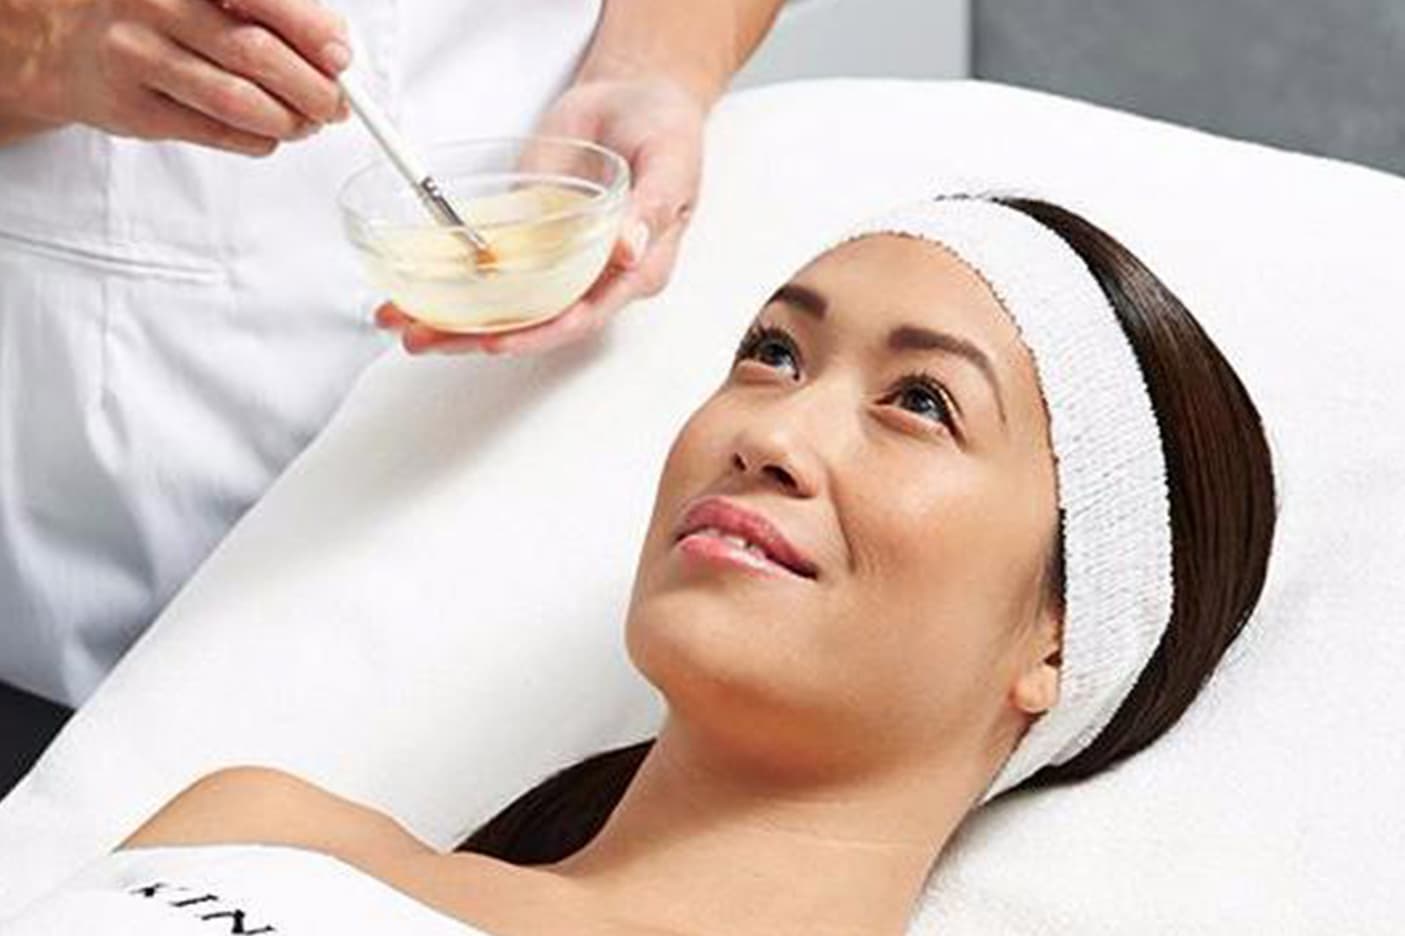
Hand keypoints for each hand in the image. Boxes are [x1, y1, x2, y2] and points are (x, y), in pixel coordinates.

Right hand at [0, 0, 350, 155]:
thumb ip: (270, 8)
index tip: (340, 57)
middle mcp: (155, 5)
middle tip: (336, 103)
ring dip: (290, 121)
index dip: (312, 31)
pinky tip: (268, 132)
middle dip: (313, 88)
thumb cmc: (156, 13)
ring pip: (238, 102)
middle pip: (256, 55)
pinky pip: (217, 134)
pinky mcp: (134, 109)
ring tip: (307, 121)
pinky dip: (258, 139)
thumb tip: (334, 46)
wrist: (67, 40)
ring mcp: (138, 57)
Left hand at [376, 76, 705, 354]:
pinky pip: (490, 267)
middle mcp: (594, 278)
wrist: (634, 96)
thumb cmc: (665, 129)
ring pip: (508, 304)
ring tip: (405, 327)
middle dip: (480, 336)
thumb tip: (629, 250)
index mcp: (636, 271)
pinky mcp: (528, 238)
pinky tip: (414, 292)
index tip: (501, 341)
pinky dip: (454, 280)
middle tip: (426, 339)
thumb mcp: (671, 161)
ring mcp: (558, 260)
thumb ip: (653, 207)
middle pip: (536, 321)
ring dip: (456, 321)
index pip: (586, 316)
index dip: (542, 333)